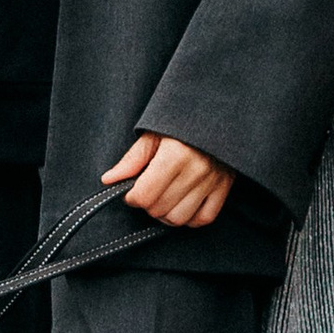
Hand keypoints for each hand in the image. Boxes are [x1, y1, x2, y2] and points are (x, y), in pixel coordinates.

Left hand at [103, 133, 233, 227]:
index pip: (145, 196)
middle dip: (147, 204)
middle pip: (159, 210)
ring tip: (162, 198)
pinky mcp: (224, 188)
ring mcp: (212, 181)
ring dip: (165, 214)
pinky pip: (204, 219)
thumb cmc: (180, 121)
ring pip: (179, 219)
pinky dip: (190, 218)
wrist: (218, 113)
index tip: (131, 189)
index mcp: (175, 155)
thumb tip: (108, 180)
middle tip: (147, 190)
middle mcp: (196, 171)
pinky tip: (181, 204)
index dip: (131, 196)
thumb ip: (132, 160)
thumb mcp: (153, 134)